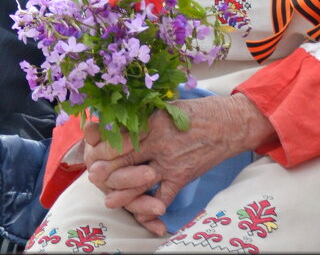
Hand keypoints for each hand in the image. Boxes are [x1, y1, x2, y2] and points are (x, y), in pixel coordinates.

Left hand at [83, 94, 274, 235]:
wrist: (229, 124)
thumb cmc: (198, 112)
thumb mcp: (168, 106)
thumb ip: (145, 114)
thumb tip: (119, 118)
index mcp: (153, 122)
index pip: (119, 137)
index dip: (101, 145)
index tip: (90, 147)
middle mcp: (159, 143)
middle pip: (123, 160)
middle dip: (105, 169)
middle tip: (92, 174)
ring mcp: (170, 163)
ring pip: (138, 182)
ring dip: (122, 192)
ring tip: (109, 199)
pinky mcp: (182, 177)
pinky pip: (163, 197)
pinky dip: (152, 208)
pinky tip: (143, 212)